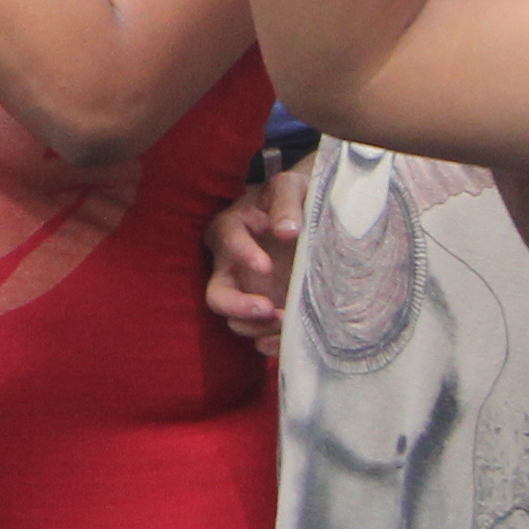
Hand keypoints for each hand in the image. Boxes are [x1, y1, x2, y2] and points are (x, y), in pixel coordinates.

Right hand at [204, 156, 308, 340]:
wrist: (312, 215)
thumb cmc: (296, 195)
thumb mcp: (292, 186)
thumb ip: (286, 202)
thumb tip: (286, 230)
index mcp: (231, 228)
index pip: (227, 240)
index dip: (242, 254)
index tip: (267, 266)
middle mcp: (229, 265)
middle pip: (217, 295)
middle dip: (239, 306)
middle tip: (269, 308)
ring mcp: (244, 291)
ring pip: (235, 321)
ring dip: (259, 327)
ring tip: (288, 320)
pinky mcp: (260, 310)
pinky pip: (255, 335)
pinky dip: (269, 342)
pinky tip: (288, 338)